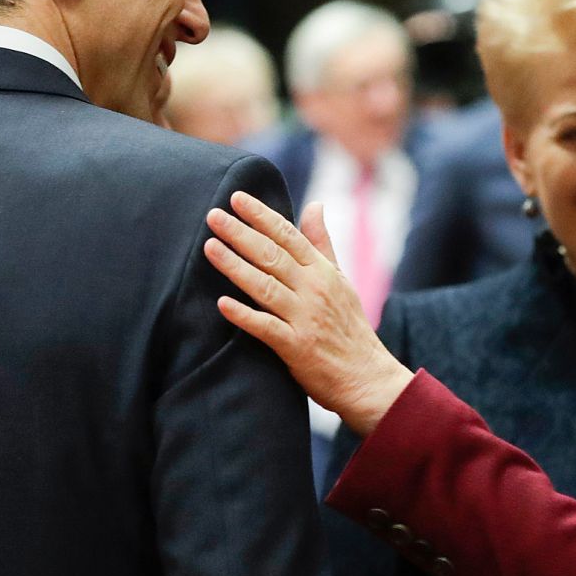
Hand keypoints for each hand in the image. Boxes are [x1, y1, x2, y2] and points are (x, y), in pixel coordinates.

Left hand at [204, 192, 414, 435]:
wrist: (365, 376)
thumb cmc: (348, 327)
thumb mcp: (340, 279)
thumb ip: (321, 242)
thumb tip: (314, 204)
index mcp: (322, 271)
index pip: (289, 235)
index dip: (261, 215)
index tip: (237, 198)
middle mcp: (313, 289)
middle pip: (272, 255)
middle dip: (241, 234)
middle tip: (213, 216)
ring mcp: (305, 318)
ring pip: (265, 286)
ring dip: (236, 266)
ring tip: (210, 248)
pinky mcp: (296, 347)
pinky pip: (266, 328)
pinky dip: (245, 316)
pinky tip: (222, 304)